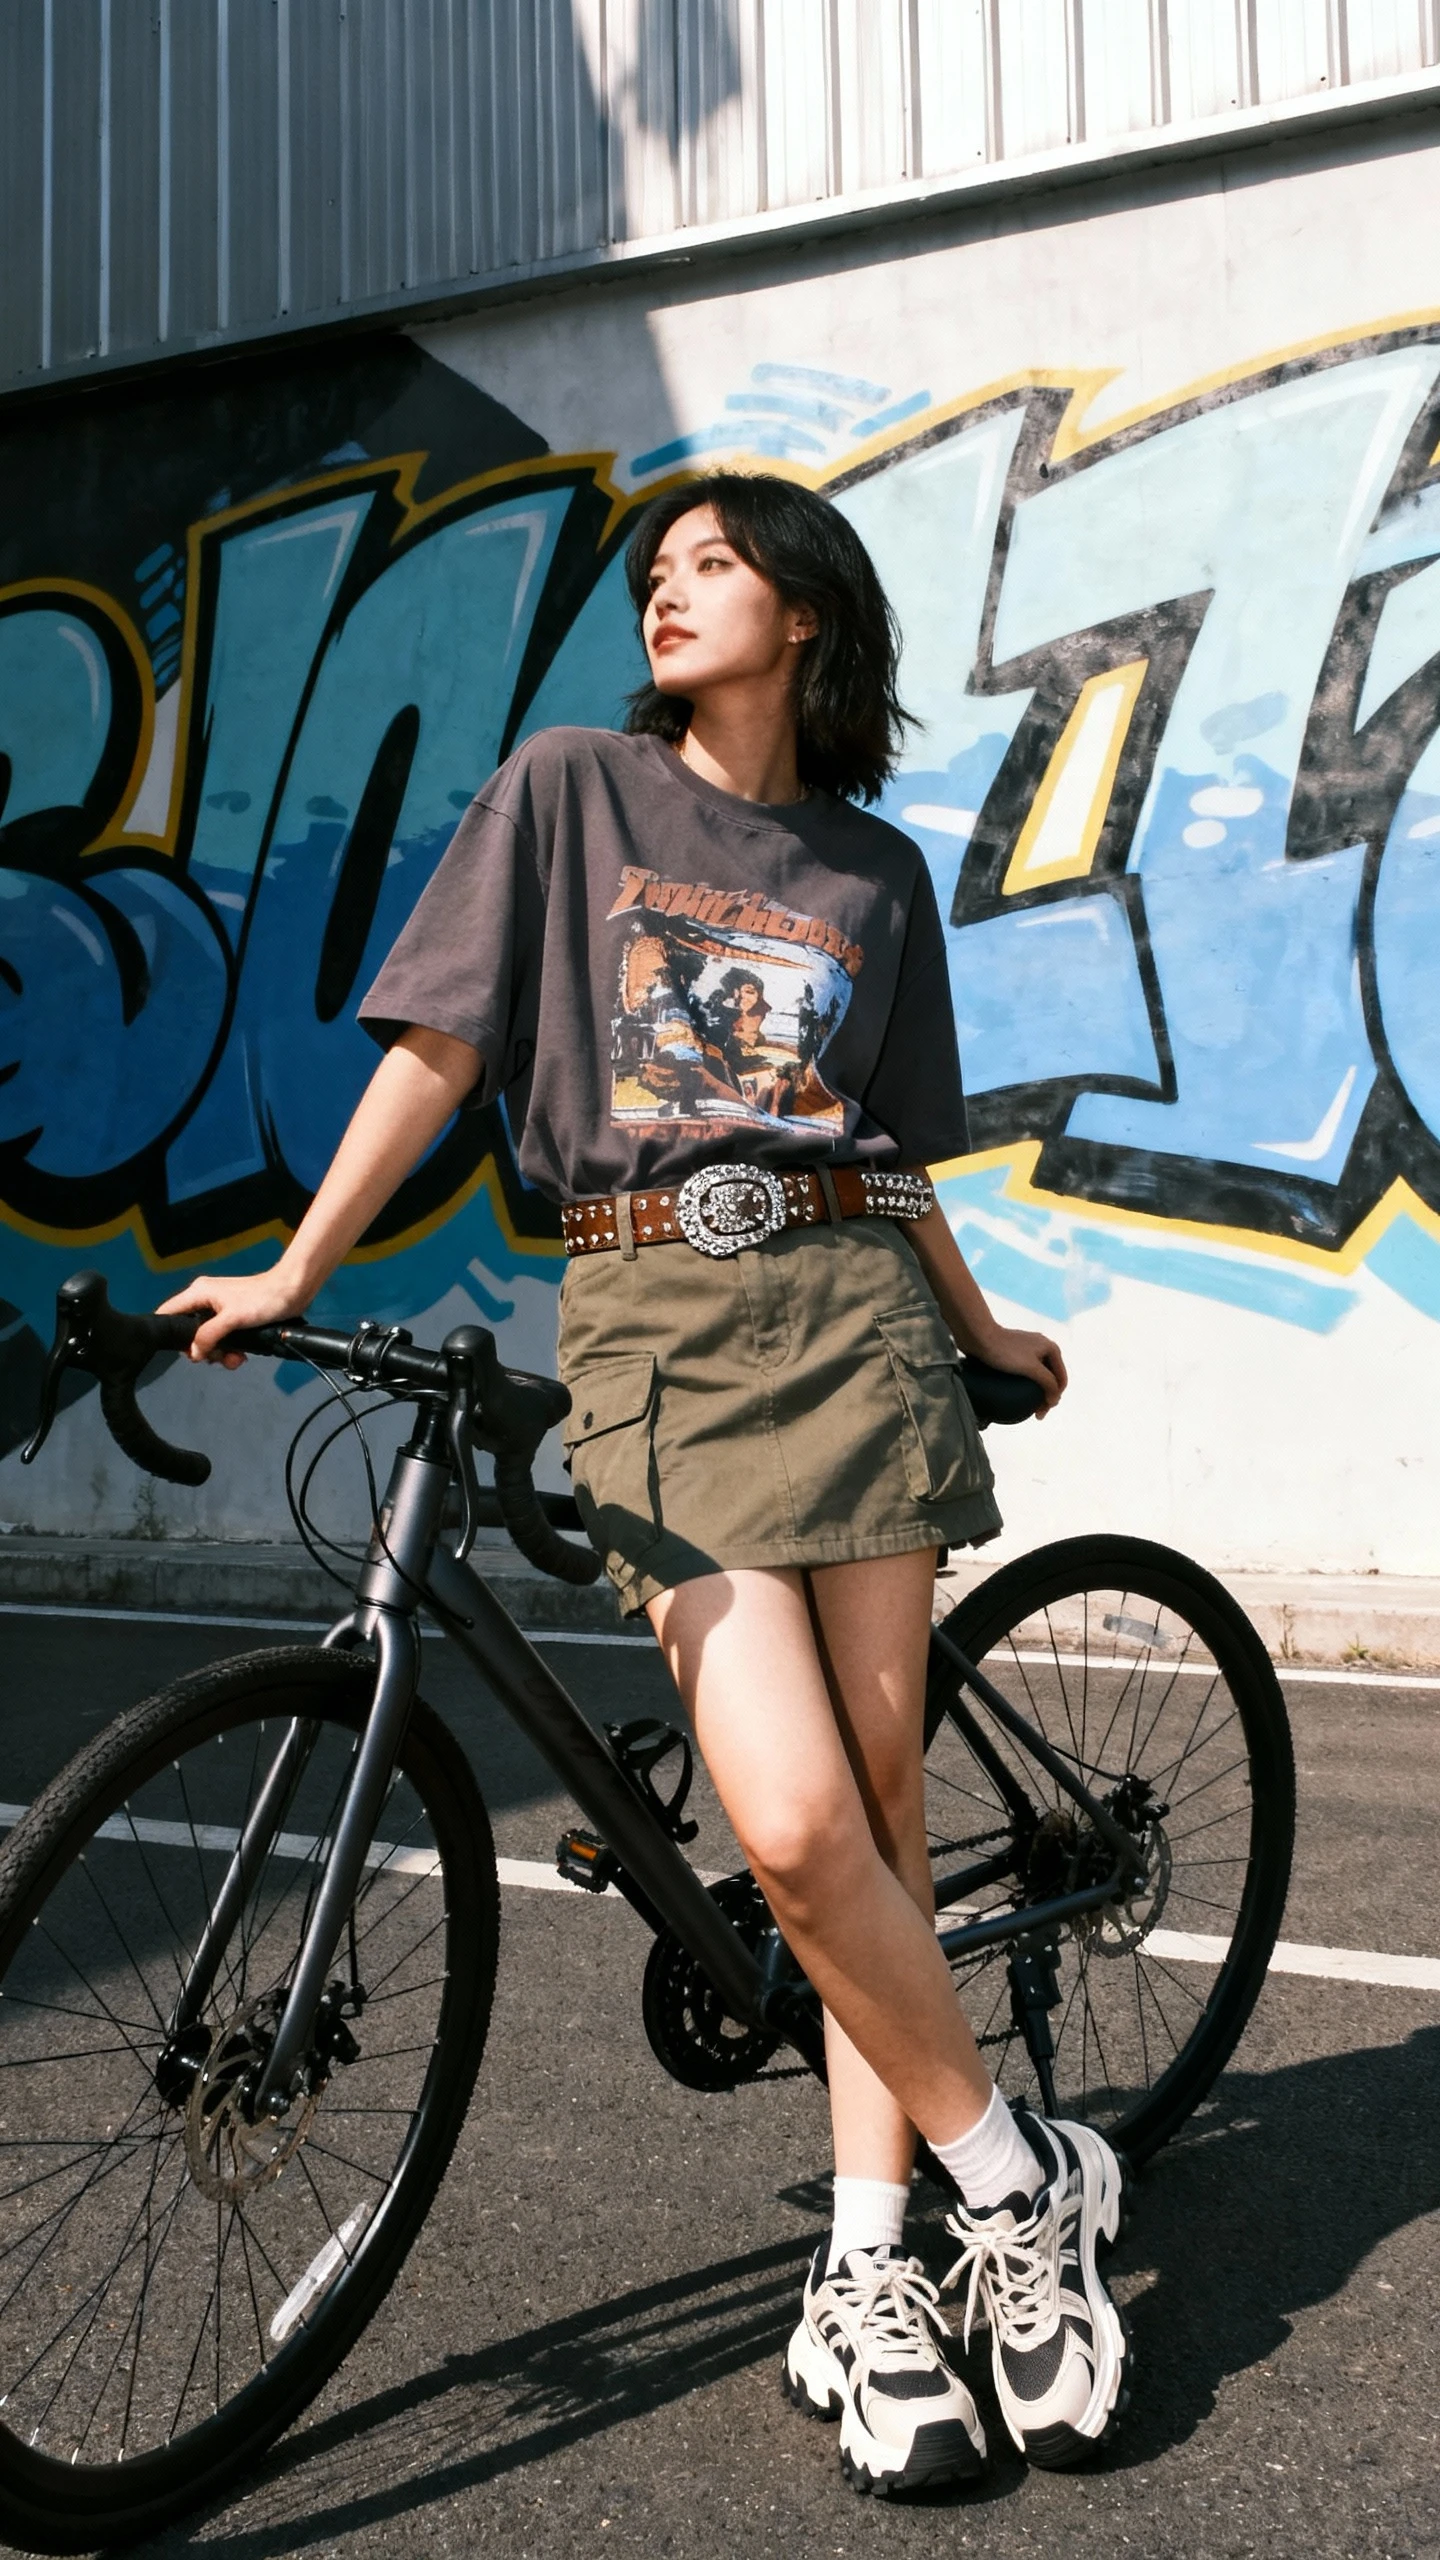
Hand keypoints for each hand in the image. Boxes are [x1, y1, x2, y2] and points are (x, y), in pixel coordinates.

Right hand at [156, 1265, 309, 1367]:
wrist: (293, 1292)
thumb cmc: (263, 1299)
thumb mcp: (232, 1318)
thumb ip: (208, 1335)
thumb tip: (194, 1353)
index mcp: (198, 1293)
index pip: (168, 1312)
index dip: (168, 1333)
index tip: (182, 1350)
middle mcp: (204, 1301)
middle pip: (188, 1332)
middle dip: (202, 1350)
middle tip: (218, 1357)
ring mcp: (219, 1311)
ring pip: (207, 1340)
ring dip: (219, 1353)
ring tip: (235, 1358)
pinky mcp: (233, 1320)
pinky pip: (222, 1340)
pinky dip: (230, 1350)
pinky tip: (241, 1356)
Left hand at [974, 1323, 1067, 1417]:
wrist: (979, 1335)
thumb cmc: (1005, 1351)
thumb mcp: (1031, 1368)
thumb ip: (1047, 1383)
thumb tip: (1055, 1400)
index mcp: (1052, 1349)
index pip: (1060, 1379)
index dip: (1054, 1398)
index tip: (1040, 1413)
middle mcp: (1043, 1348)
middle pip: (1051, 1378)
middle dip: (1046, 1397)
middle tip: (1035, 1414)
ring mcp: (1029, 1350)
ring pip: (1038, 1376)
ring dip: (1036, 1393)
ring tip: (1026, 1408)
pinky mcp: (1015, 1352)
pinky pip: (1025, 1372)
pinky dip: (1024, 1385)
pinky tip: (1014, 1396)